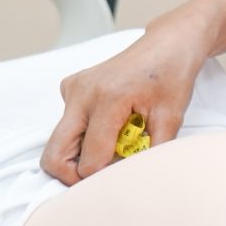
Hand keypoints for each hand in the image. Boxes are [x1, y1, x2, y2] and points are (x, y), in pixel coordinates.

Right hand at [42, 8, 216, 184]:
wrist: (167, 45)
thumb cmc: (171, 76)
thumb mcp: (171, 118)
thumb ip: (151, 153)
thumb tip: (133, 180)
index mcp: (108, 99)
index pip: (90, 160)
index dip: (104, 178)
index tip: (122, 176)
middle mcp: (82, 93)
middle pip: (54, 155)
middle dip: (74, 175)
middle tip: (101, 177)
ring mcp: (73, 89)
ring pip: (58, 142)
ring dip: (79, 155)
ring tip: (113, 146)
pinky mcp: (71, 87)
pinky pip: (65, 125)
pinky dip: (81, 136)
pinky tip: (110, 127)